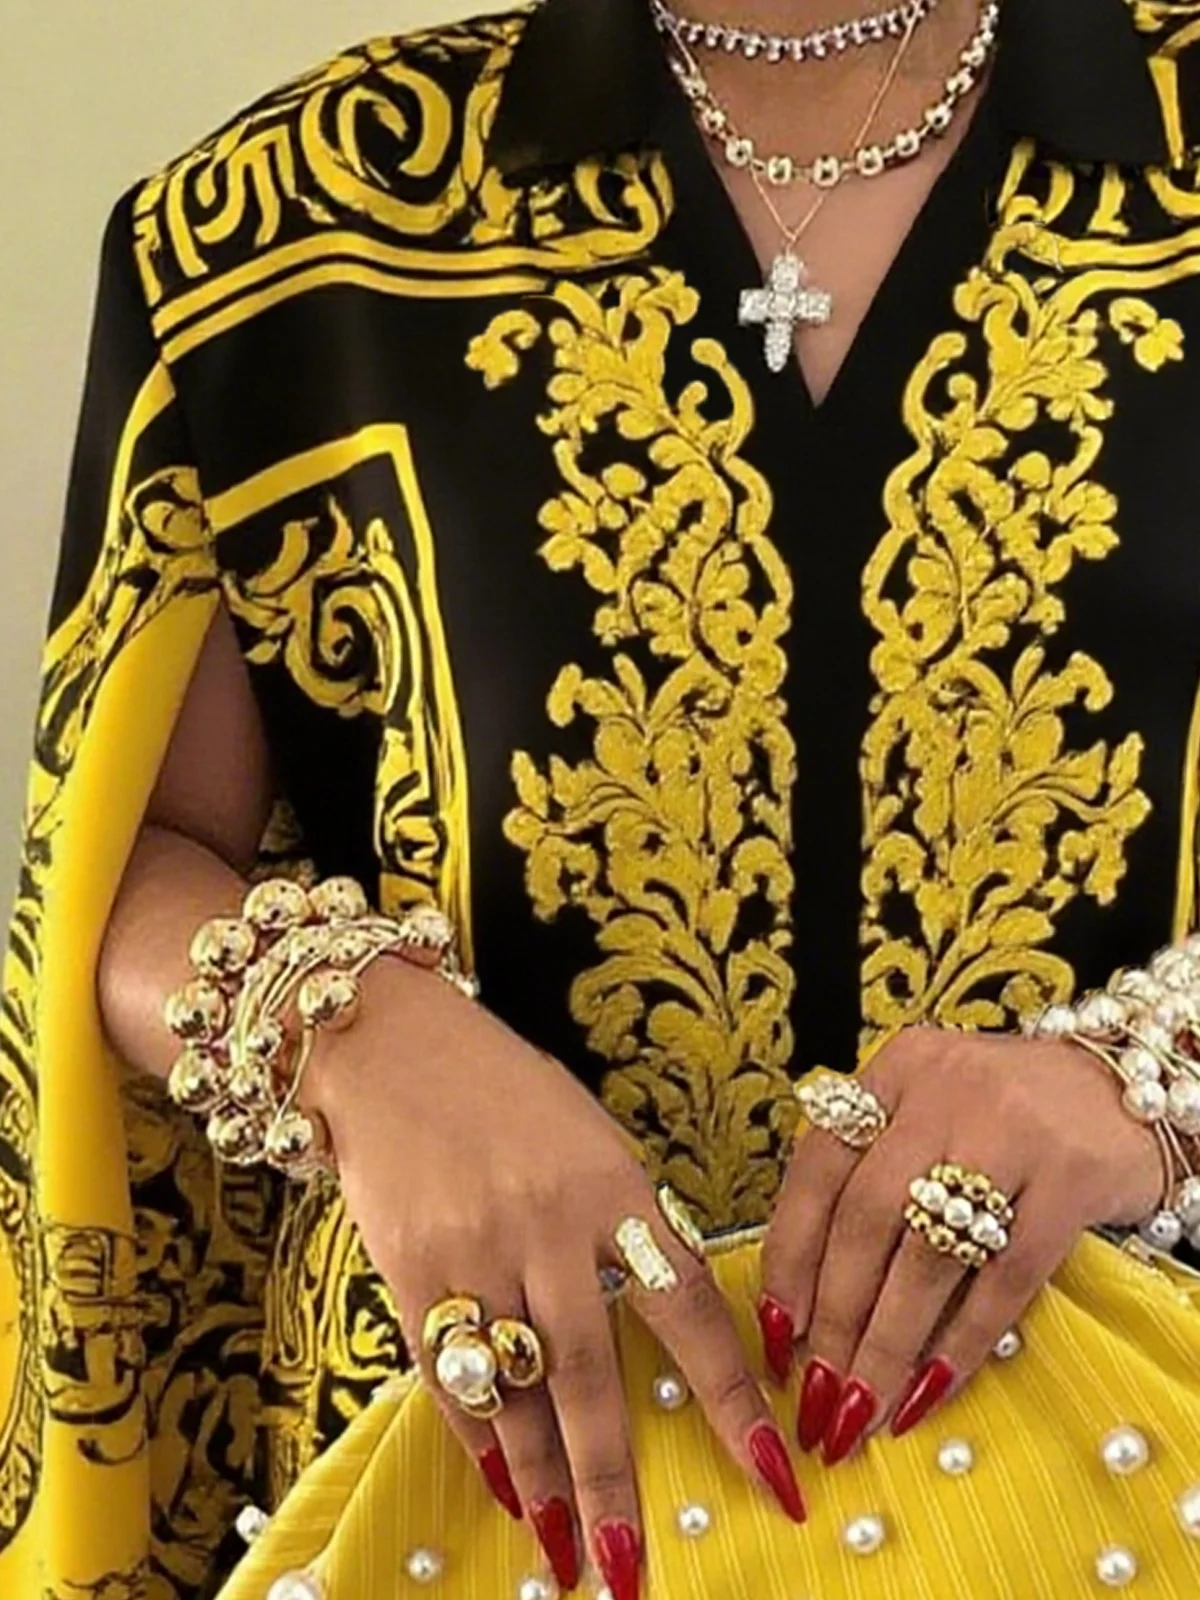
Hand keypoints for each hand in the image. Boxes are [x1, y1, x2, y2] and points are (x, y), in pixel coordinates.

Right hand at [305, 958, 804, 1599]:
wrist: (391, 1043)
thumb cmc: (505, 1090)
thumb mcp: (592, 1137)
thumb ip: (628, 1222)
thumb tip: (664, 1313)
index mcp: (616, 1186)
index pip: (691, 1310)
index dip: (735, 1400)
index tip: (775, 1476)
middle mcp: (550, 1225)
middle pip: (593, 1376)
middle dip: (616, 1481)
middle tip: (633, 1567)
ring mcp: (476, 1248)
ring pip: (517, 1390)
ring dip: (543, 1480)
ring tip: (563, 1554)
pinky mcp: (410, 1267)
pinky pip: (446, 1373)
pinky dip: (475, 1434)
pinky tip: (498, 1483)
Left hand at [758, 1027, 1163, 1463]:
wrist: (1125, 1092)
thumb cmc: (1008, 1115)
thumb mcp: (930, 1109)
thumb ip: (871, 1169)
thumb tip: (803, 1295)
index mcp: (897, 1068)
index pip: (818, 1165)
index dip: (789, 1253)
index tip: (775, 1328)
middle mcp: (945, 1090)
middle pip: (866, 1216)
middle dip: (834, 1314)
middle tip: (818, 1389)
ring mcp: (1011, 1131)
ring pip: (928, 1253)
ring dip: (888, 1341)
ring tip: (864, 1406)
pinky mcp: (1071, 1179)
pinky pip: (1006, 1278)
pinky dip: (962, 1341)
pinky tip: (934, 1388)